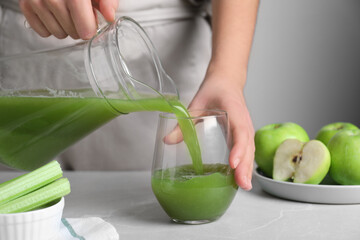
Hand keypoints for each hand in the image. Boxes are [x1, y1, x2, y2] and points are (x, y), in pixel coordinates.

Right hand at [19, 0, 117, 38]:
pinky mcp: (26, 5)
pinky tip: (54, 13)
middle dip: (79, 27)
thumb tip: (110, 16)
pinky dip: (50, 26)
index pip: (84, 30)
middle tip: (79, 13)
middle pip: (73, 34)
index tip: (91, 23)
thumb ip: (107, 1)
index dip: (90, 29)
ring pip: (58, 34)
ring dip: (65, 28)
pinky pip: (43, 32)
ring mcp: (37, 1)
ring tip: (66, 12)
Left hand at [188, 70, 254, 190]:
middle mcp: (244, 122)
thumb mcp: (196, 104)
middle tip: (241, 185)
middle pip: (248, 146)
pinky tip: (240, 178)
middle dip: (245, 166)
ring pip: (250, 150)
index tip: (233, 163)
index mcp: (234, 111)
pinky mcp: (244, 134)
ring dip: (247, 168)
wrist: (227, 80)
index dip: (238, 148)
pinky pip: (247, 150)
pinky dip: (246, 164)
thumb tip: (167, 141)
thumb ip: (183, 122)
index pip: (240, 131)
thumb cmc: (214, 90)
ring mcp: (246, 128)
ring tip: (243, 186)